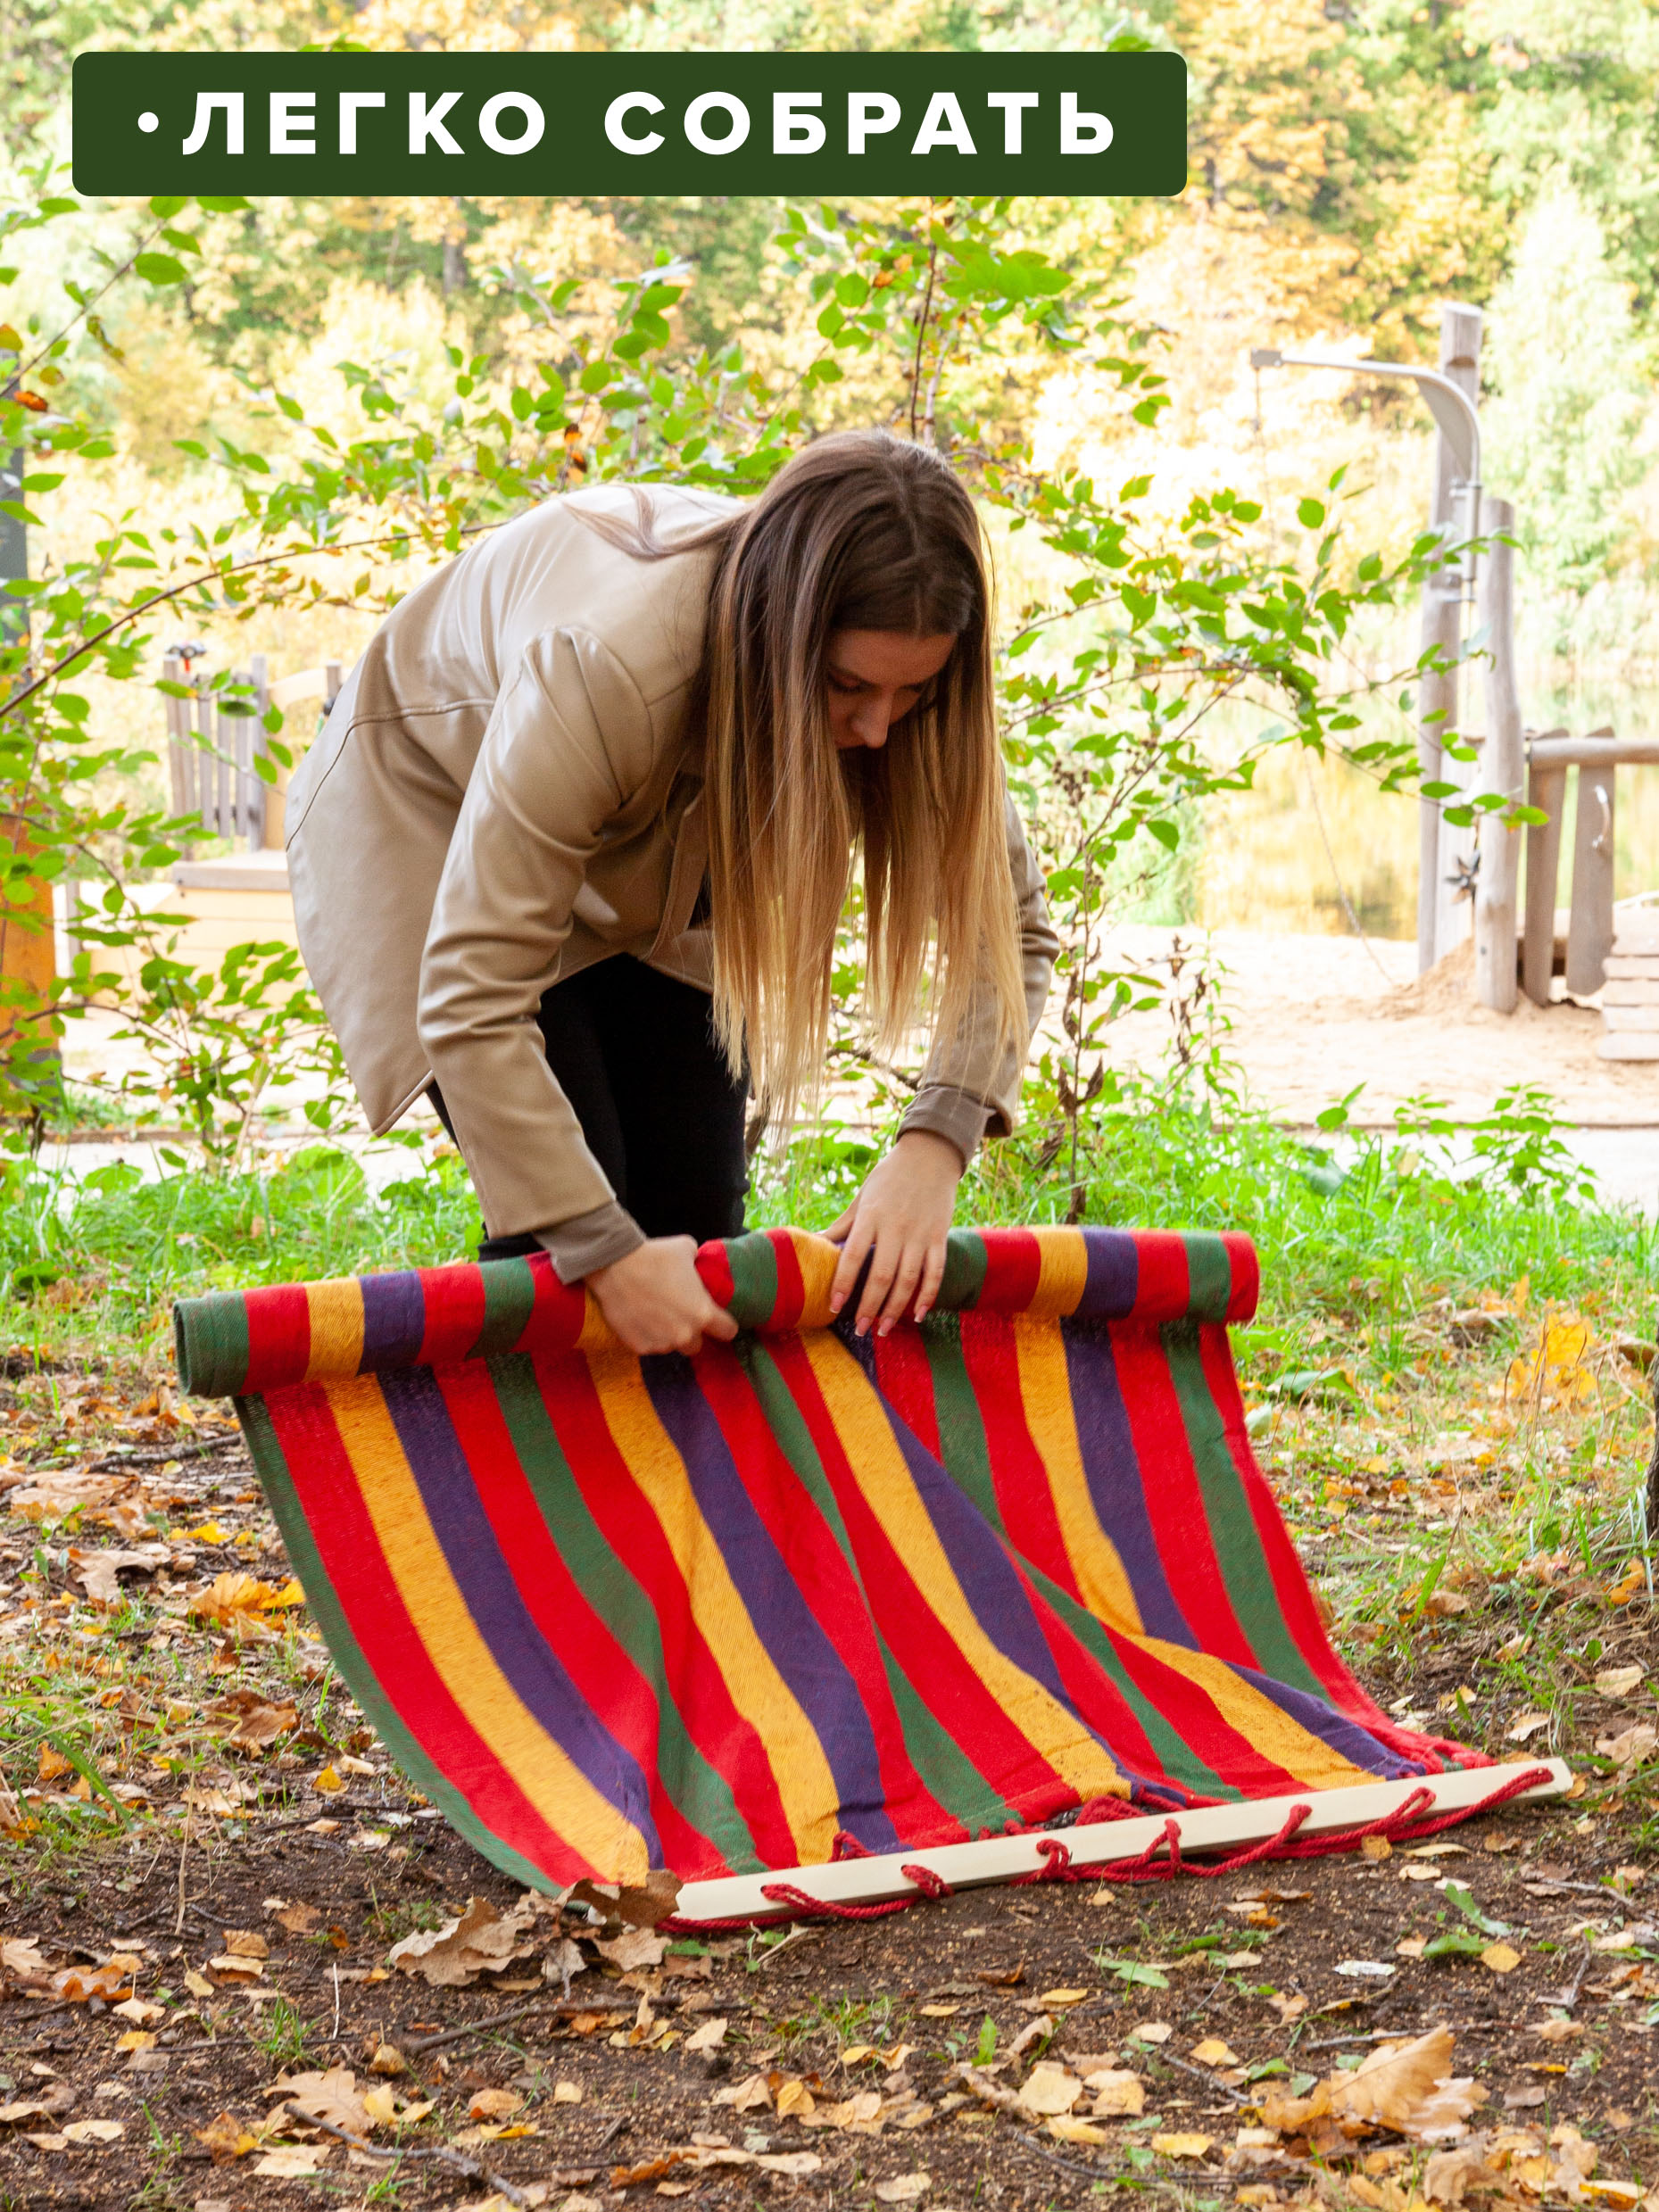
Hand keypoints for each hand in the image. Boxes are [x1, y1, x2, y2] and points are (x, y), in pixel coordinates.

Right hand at [588, 1237, 738, 1356]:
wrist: (615, 1266)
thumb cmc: (655, 1256)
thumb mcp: (686, 1249)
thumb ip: (697, 1262)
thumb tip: (695, 1263)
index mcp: (703, 1313)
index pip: (727, 1331)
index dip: (723, 1325)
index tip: (716, 1320)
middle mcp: (685, 1334)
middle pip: (697, 1345)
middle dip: (691, 1332)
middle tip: (678, 1315)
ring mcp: (661, 1343)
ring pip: (671, 1346)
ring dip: (667, 1335)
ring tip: (654, 1314)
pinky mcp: (639, 1347)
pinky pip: (649, 1346)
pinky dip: (646, 1336)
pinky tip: (638, 1318)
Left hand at [826, 1130, 962, 1336]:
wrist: (930, 1155)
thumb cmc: (889, 1176)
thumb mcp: (862, 1196)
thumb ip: (843, 1224)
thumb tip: (815, 1245)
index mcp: (871, 1216)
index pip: (853, 1256)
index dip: (843, 1284)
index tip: (833, 1307)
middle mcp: (896, 1227)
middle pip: (881, 1275)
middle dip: (868, 1306)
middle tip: (859, 1329)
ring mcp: (920, 1233)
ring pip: (908, 1279)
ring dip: (895, 1308)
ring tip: (882, 1329)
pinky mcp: (940, 1236)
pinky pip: (935, 1272)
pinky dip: (927, 1296)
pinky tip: (917, 1315)